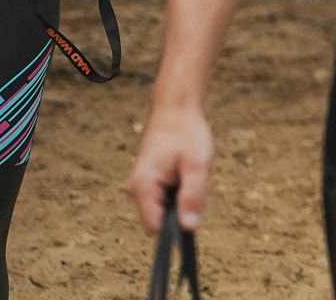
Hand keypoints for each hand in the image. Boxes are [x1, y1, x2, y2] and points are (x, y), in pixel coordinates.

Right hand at [128, 102, 213, 234]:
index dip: (176, 228)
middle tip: (196, 181)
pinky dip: (182, 188)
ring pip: (168, 207)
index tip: (195, 213)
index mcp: (143, 188)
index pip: (156, 227)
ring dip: (184, 196)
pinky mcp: (152, 180)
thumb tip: (189, 229)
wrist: (177, 107)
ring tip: (192, 172)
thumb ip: (193, 196)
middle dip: (183, 208)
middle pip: (163, 218)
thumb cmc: (187, 133)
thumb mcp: (197, 164)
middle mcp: (138, 190)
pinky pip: (169, 195)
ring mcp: (144, 185)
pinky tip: (188, 170)